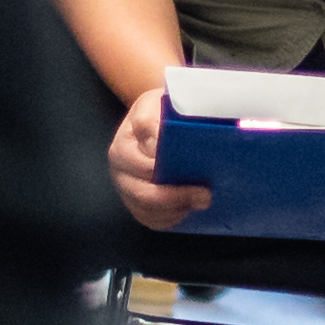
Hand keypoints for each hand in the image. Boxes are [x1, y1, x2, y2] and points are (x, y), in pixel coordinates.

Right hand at [108, 89, 207, 232]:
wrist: (153, 119)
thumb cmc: (157, 112)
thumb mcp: (153, 103)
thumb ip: (150, 120)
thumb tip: (156, 144)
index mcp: (122, 148)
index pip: (145, 167)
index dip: (169, 173)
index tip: (195, 175)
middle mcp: (120, 172)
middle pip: (144, 195)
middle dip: (176, 197)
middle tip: (205, 196)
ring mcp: (127, 190)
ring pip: (148, 212)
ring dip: (175, 211)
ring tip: (199, 202)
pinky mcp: (136, 203)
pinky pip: (151, 220)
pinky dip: (170, 219)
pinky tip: (187, 210)